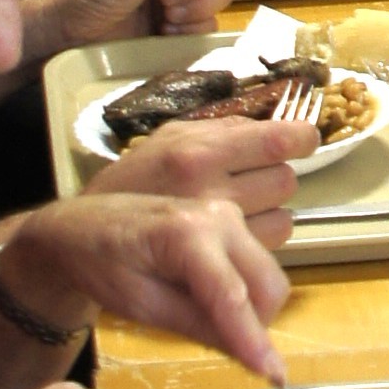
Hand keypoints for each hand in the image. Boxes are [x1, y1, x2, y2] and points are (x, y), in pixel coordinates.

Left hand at [1, 192, 292, 383]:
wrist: (81, 227)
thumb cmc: (100, 264)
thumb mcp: (141, 306)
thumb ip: (198, 326)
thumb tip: (249, 357)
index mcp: (189, 234)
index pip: (233, 296)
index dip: (254, 339)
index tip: (274, 375)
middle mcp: (220, 217)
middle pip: (268, 285)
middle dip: (257, 325)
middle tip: (225, 348)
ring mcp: (230, 215)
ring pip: (269, 277)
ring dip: (252, 309)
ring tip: (204, 317)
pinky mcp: (232, 221)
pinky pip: (256, 266)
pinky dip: (245, 293)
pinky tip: (207, 298)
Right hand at [83, 113, 316, 250]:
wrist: (83, 235)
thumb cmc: (134, 182)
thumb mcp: (170, 141)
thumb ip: (222, 132)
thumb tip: (277, 125)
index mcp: (198, 152)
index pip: (277, 139)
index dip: (301, 138)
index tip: (305, 139)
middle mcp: (210, 190)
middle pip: (285, 180)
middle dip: (277, 178)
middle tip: (254, 180)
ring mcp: (216, 232)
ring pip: (284, 218)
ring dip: (272, 213)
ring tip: (242, 211)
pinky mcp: (220, 263)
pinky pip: (269, 246)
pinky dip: (262, 241)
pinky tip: (238, 234)